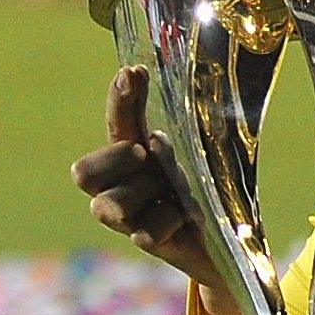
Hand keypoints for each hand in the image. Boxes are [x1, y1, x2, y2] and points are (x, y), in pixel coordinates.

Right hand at [69, 67, 243, 314]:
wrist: (231, 241)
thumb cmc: (208, 187)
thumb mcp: (198, 152)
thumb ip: (187, 124)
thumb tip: (180, 86)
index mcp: (134, 151)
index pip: (118, 120)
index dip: (121, 97)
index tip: (134, 72)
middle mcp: (121, 184)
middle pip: (83, 172)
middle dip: (116, 160)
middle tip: (145, 156)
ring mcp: (130, 217)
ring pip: (109, 205)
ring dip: (145, 195)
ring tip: (177, 199)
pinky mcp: (149, 242)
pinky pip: (144, 233)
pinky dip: (163, 224)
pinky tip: (180, 222)